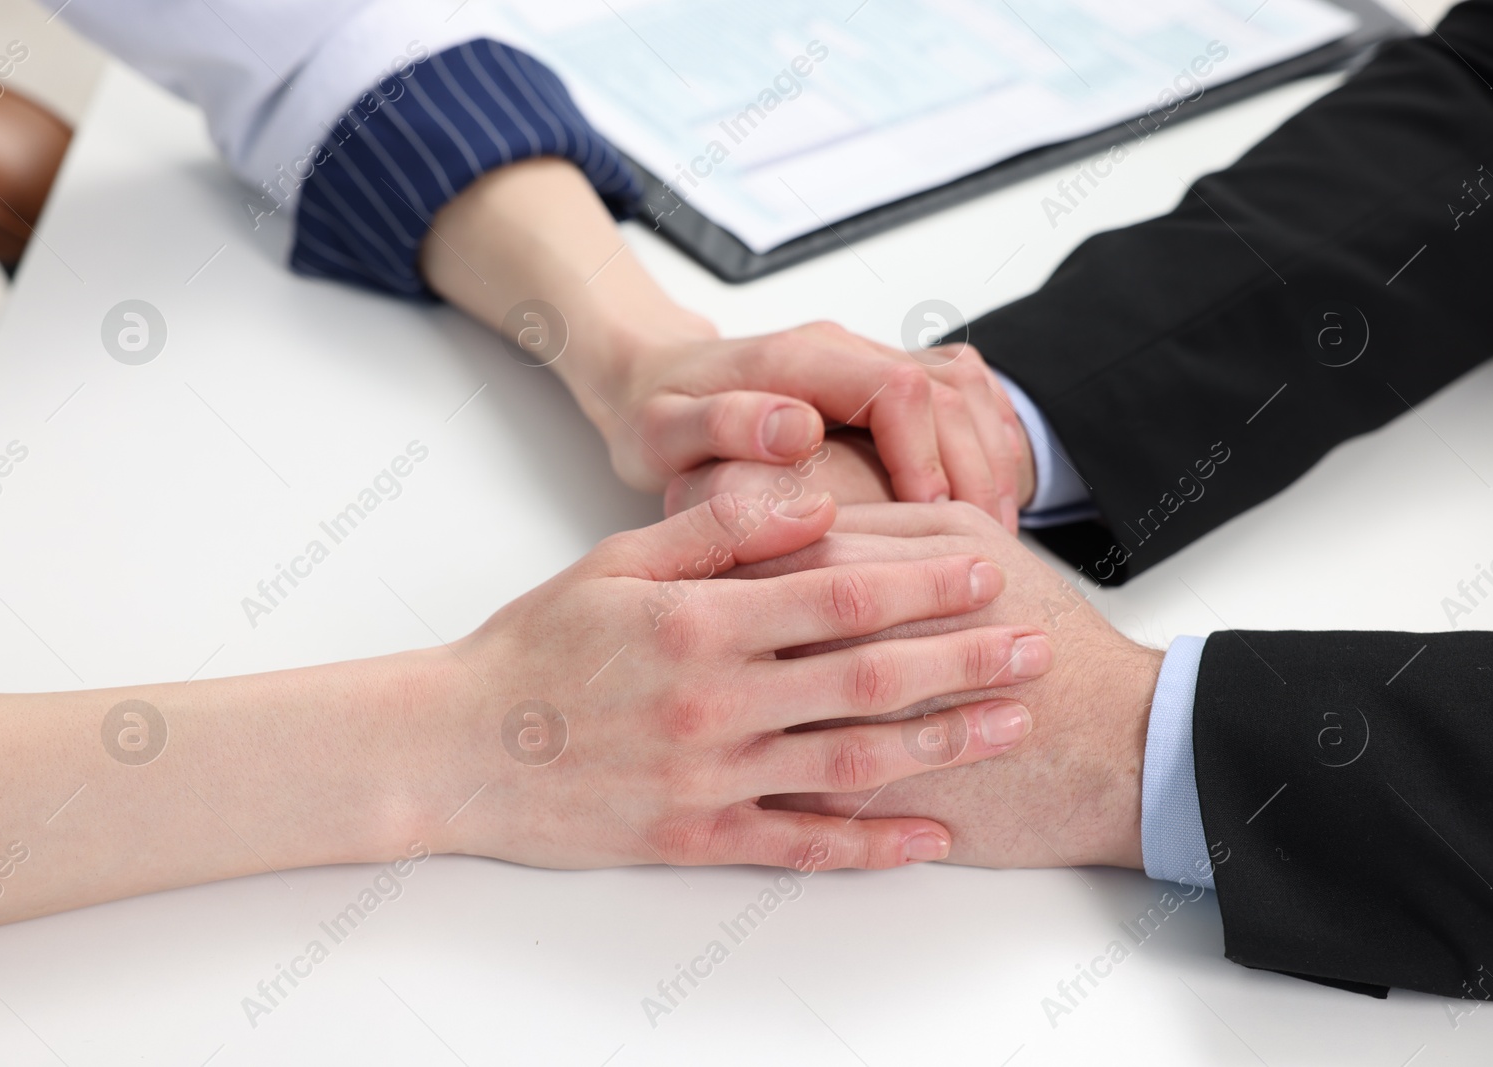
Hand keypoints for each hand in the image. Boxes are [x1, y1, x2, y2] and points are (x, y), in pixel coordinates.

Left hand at [419, 160, 1028, 521]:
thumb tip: (799, 429)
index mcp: (799, 358)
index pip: (898, 390)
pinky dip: (990, 448)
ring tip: (996, 535)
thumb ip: (723, 424)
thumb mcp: (664, 427)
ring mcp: (869, 361)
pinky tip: (990, 506)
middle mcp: (844, 349)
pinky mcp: (883, 381)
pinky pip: (965, 400)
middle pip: (948, 393)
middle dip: (974, 469)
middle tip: (982, 544)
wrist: (649, 381)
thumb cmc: (654, 414)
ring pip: (968, 394)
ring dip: (992, 460)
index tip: (929, 517)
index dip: (925, 455)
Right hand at [446, 492, 1055, 870]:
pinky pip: (801, 846)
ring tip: (1009, 725)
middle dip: (962, 661)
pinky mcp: (696, 837)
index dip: (922, 586)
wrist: (458, 747)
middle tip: (1034, 647)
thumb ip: (716, 531)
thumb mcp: (615, 561)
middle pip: (867, 679)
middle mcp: (715, 704)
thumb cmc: (536, 648)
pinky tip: (932, 839)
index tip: (984, 572)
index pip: (838, 598)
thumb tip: (808, 500)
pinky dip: (872, 846)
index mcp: (699, 624)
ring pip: (852, 763)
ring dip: (942, 744)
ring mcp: (710, 778)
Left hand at [738, 502, 1159, 869]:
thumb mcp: (978, 548)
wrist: (1123, 746)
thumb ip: (892, 527)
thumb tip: (808, 515)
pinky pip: (792, 794)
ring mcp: (871, 738)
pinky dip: (758, 780)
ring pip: (768, 720)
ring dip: (731, 709)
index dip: (744, 560)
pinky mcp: (877, 805)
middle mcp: (872, 658)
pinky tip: (730, 766)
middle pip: (766, 640)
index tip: (710, 561)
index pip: (790, 563)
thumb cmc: (1050, 636)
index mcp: (897, 586)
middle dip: (719, 636)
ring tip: (697, 698)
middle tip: (680, 631)